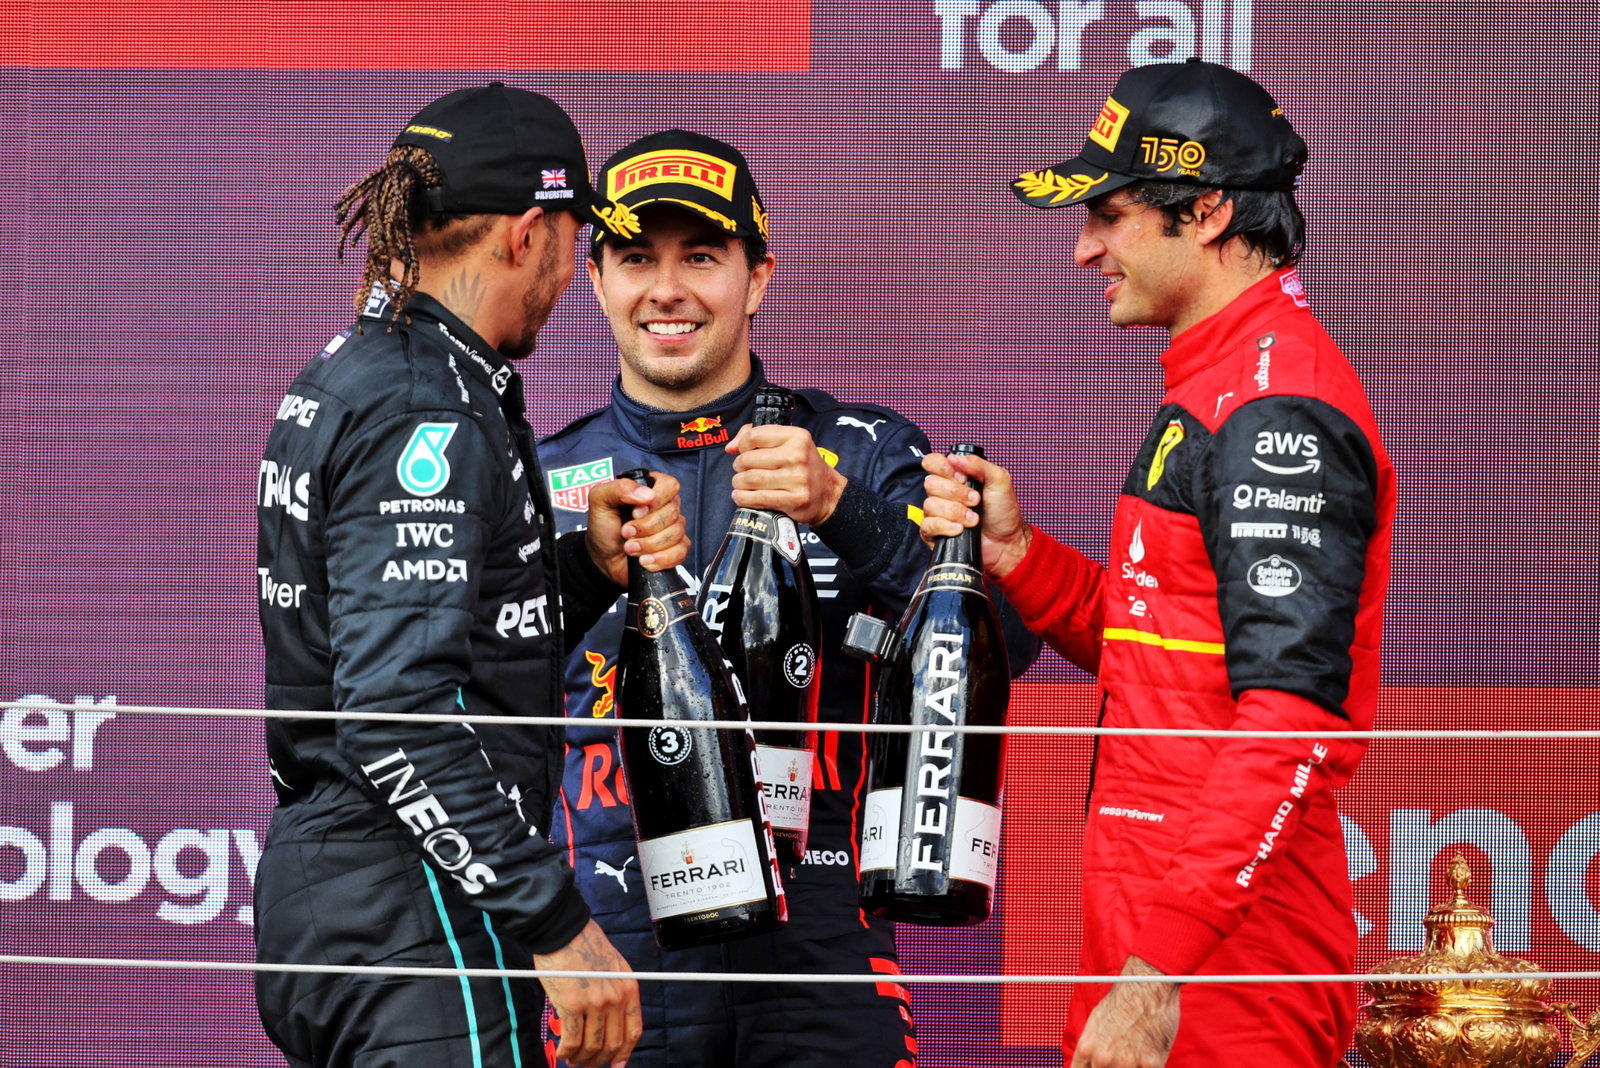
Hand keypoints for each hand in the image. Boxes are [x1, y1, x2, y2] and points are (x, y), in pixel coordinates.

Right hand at [534, 919, 641, 1066]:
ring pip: (592, 1046)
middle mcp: (615, 997)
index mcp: (628, 987)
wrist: (563, 930)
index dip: (624, 1053)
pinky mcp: (572, 1005)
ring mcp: (595, 1003)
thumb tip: (609, 1019)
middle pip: (613, 1043)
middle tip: (588, 1063)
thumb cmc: (583, 944)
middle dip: (600, 1059)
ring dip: (581, 1058)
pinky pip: (572, 1040)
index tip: (617, 1064)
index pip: (633, 1030)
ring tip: (572, 1058)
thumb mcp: (613, 965)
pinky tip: (563, 1051)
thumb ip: (615, 991)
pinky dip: (567, 1051)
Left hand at [585, 472, 687, 582]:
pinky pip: (679, 553)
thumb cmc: (603, 527)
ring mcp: (673, 528)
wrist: (603, 557)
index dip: (654, 501)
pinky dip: (659, 559)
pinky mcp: (676, 549)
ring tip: (630, 547)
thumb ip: (619, 488)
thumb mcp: (600, 500)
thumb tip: (647, 494)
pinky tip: (644, 560)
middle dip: (645, 528)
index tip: (635, 513)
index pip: (669, 486)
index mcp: (651, 489)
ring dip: (648, 545)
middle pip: (672, 513)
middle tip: (626, 532)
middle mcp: (666, 506)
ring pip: (675, 534)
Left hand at [725, 423, 846, 524]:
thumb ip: (758, 436)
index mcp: (796, 437)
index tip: (743, 451)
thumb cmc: (803, 466)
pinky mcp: (793, 499)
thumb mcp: (789, 442)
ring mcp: (796, 478)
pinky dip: (743, 498)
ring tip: (741, 483)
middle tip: (743, 470)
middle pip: (748, 459)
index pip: (755, 435)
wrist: (828, 493)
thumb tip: (731, 447)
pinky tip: (741, 496)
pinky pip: (757, 498)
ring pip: (750, 479)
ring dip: (739, 483)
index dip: (742, 444)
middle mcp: (797, 455)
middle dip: (739, 466)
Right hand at [918, 450, 1030, 579]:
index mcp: (956, 477)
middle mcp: (943, 493)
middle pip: (931, 483)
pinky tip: (960, 529)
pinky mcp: (934, 532)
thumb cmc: (1003, 512)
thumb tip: (954, 458)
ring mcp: (937, 513)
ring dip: (955, 512)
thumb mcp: (1000, 481)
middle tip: (975, 500)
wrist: (1006, 542)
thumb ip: (979, 465)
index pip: (933, 462)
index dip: (943, 468)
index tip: (963, 477)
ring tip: (973, 519)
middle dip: (956, 493)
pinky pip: (928, 525)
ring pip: (930, 504)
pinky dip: (945, 526)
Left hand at [1070, 956, 1179, 1067]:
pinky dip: (1149, 1067)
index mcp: (1087, 1048)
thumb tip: (1091, 1063)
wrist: (1147, 984)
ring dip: (1132, 1067)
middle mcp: (1103, 1058)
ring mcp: (1127, 1063)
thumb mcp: (1096, 1022)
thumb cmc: (1123, 1000)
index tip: (1097, 1067)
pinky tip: (1150, 1055)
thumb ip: (1093, 1047)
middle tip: (1122, 1057)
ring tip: (1136, 1053)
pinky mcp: (1151, 1064)